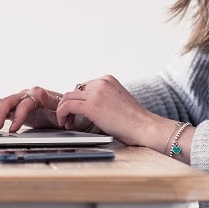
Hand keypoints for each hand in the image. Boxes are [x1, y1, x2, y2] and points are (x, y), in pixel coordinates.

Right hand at [0, 86, 66, 132]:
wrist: (64, 112)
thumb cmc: (63, 111)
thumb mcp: (60, 108)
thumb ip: (51, 100)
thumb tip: (39, 92)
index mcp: (37, 94)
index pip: (23, 104)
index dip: (17, 117)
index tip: (12, 130)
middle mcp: (26, 95)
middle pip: (8, 101)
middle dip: (0, 114)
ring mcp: (19, 100)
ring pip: (2, 103)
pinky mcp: (15, 108)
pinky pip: (1, 108)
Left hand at [55, 75, 171, 147]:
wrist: (146, 127)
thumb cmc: (134, 121)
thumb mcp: (117, 102)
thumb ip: (102, 99)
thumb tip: (87, 107)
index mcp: (108, 80)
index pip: (83, 87)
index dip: (77, 101)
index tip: (75, 113)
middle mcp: (101, 82)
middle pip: (74, 91)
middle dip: (68, 106)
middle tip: (69, 119)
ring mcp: (96, 92)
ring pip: (67, 97)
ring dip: (64, 110)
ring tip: (66, 123)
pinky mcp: (92, 105)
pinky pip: (67, 106)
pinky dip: (62, 114)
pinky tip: (66, 123)